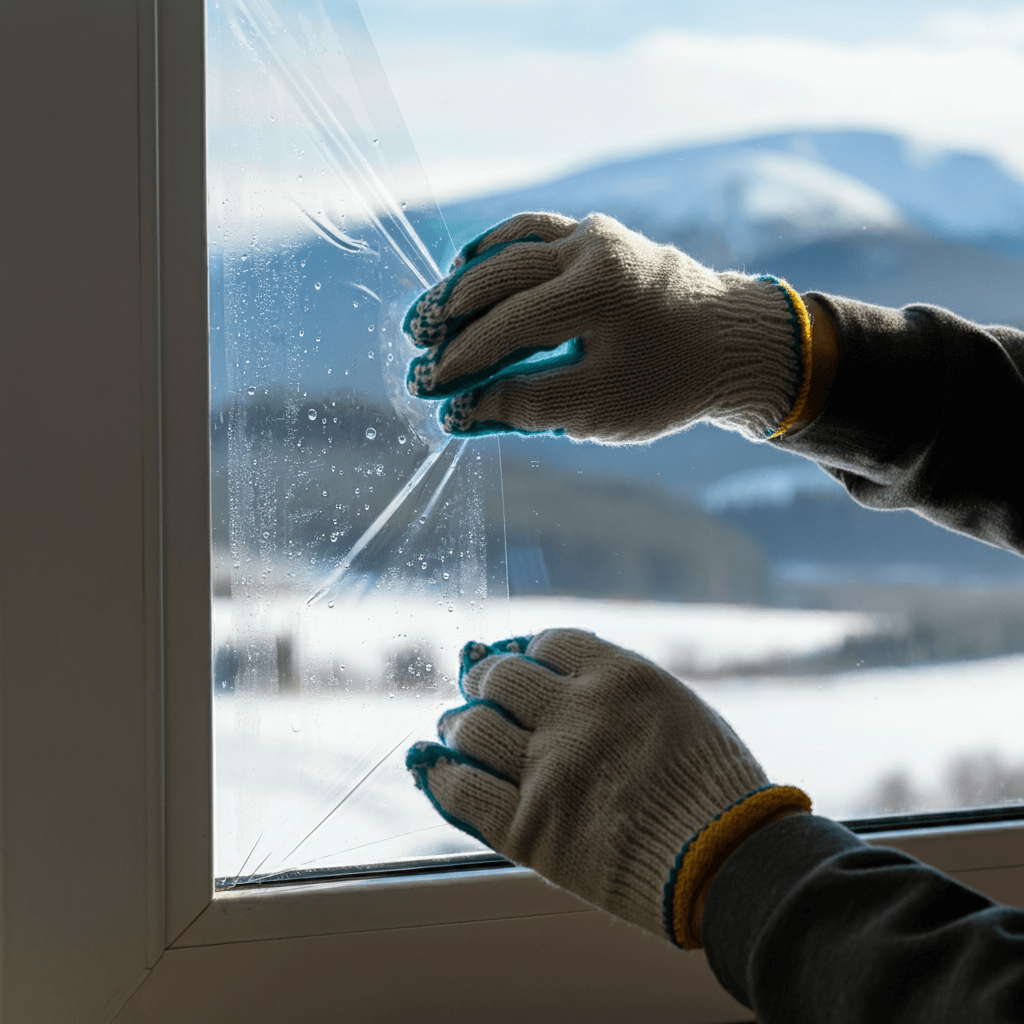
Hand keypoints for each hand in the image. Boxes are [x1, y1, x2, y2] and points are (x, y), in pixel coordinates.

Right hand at [404, 212, 810, 443]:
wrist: (735, 344)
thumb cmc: (671, 383)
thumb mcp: (601, 408)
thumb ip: (527, 405)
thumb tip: (462, 410)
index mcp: (598, 292)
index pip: (508, 325)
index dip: (463, 360)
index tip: (430, 387)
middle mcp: (593, 249)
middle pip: (500, 277)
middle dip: (452, 313)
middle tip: (417, 341)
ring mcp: (596, 234)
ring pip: (512, 245)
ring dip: (468, 277)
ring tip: (435, 308)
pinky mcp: (599, 234)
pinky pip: (535, 232)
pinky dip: (498, 250)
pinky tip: (470, 269)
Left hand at [406, 629, 809, 947]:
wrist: (729, 866)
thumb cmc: (719, 792)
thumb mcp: (680, 710)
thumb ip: (623, 691)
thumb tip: (570, 678)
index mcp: (619, 676)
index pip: (549, 642)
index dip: (528, 649)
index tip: (520, 660)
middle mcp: (576, 714)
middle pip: (502, 677)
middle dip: (485, 679)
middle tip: (478, 688)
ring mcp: (548, 771)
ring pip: (472, 726)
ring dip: (458, 723)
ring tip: (454, 728)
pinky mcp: (530, 829)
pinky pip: (462, 791)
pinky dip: (441, 775)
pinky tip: (434, 766)